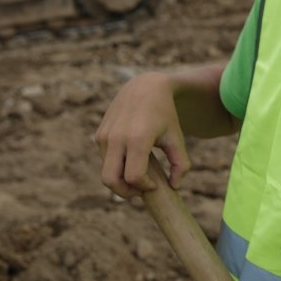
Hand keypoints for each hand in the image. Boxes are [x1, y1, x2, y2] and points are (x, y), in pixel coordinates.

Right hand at [95, 72, 189, 197]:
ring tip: (139, 174)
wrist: (145, 87)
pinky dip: (116, 167)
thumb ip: (181, 164)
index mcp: (138, 137)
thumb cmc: (165, 114)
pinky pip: (105, 161)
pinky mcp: (99, 135)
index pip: (134, 176)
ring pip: (107, 172)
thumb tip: (174, 186)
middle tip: (140, 191)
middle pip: (111, 180)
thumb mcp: (177, 138)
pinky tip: (131, 161)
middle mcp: (117, 137)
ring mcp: (105, 135)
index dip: (144, 187)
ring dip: (121, 180)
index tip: (155, 185)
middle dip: (125, 192)